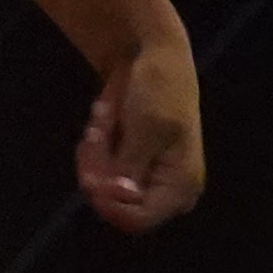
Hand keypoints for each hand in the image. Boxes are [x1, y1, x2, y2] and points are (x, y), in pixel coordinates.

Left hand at [74, 39, 205, 233]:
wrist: (153, 53)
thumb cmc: (159, 87)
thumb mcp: (145, 127)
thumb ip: (131, 166)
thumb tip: (121, 197)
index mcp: (181, 184)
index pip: (138, 219)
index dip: (109, 202)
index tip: (91, 177)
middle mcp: (165, 189)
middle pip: (114, 202)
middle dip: (100, 166)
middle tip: (96, 130)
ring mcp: (145, 176)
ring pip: (101, 185)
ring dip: (95, 148)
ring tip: (104, 115)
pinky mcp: (129, 164)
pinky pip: (98, 170)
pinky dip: (94, 144)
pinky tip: (103, 117)